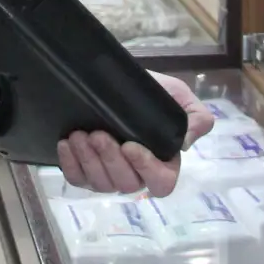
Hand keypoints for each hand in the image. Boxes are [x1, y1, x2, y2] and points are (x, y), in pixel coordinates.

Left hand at [56, 72, 214, 198]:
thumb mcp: (178, 96)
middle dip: (110, 160)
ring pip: (100, 183)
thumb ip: (196, 117)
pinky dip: (71, 164)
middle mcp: (136, 174)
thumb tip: (186, 143)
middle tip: (98, 134)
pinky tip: (67, 143)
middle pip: (126, 184)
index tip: (130, 146)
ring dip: (88, 160)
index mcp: (163, 162)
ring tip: (80, 135)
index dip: (146, 169)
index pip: (161, 182)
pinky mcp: (85, 171)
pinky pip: (77, 179)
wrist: (116, 79)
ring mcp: (109, 175)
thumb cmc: (151, 90)